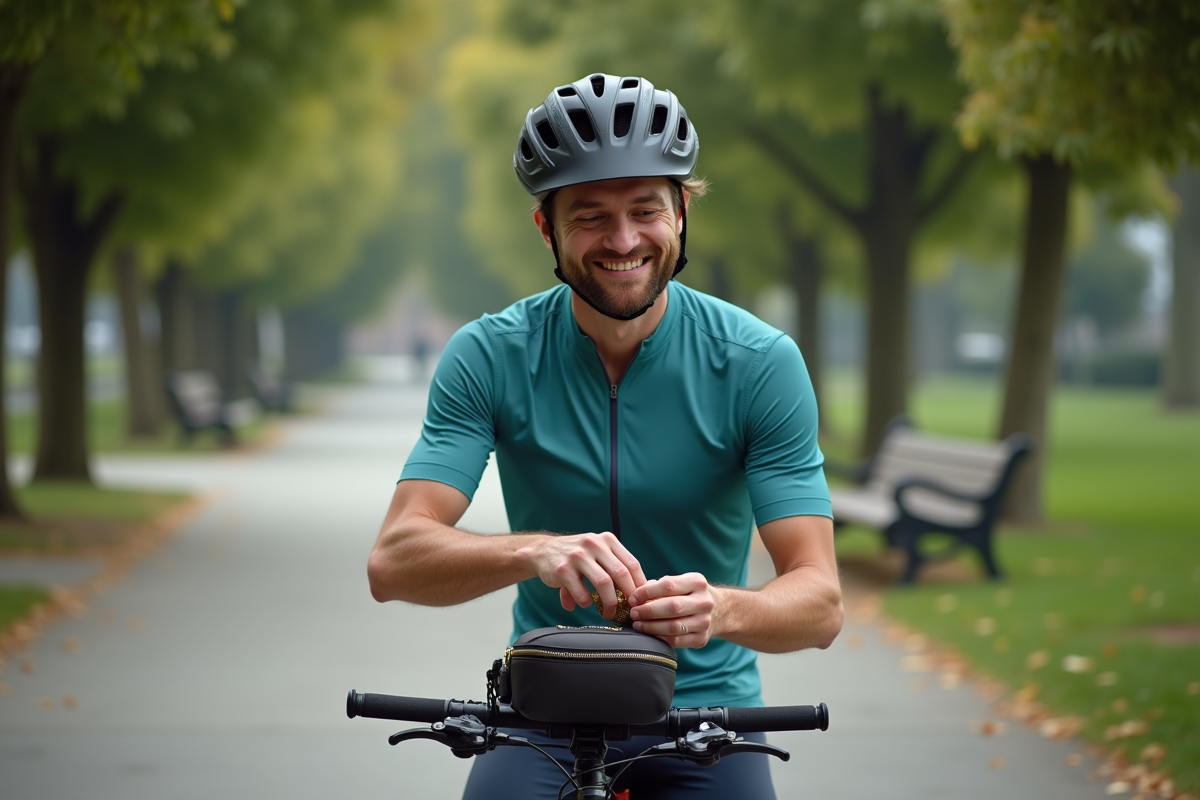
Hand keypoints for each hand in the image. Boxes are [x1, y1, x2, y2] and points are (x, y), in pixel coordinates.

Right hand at [519, 532, 646, 620]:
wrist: (543, 551)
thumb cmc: (578, 557)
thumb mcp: (598, 552)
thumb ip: (616, 568)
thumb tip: (639, 594)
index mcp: (607, 540)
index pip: (632, 564)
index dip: (639, 585)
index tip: (640, 601)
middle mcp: (594, 544)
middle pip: (621, 574)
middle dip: (628, 596)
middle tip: (628, 611)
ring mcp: (577, 556)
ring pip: (604, 583)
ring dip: (609, 604)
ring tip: (608, 613)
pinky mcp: (562, 570)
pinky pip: (582, 593)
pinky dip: (586, 602)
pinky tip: (585, 603)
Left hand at [627, 573, 716, 647]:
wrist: (719, 611)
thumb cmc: (689, 595)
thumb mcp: (680, 583)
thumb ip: (659, 587)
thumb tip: (636, 595)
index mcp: (697, 582)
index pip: (669, 585)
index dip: (647, 592)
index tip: (632, 598)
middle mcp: (704, 601)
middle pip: (672, 607)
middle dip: (648, 611)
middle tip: (633, 613)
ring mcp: (705, 621)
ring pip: (674, 627)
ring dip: (651, 627)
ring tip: (638, 624)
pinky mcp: (702, 639)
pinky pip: (677, 641)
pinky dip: (660, 638)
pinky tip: (649, 634)